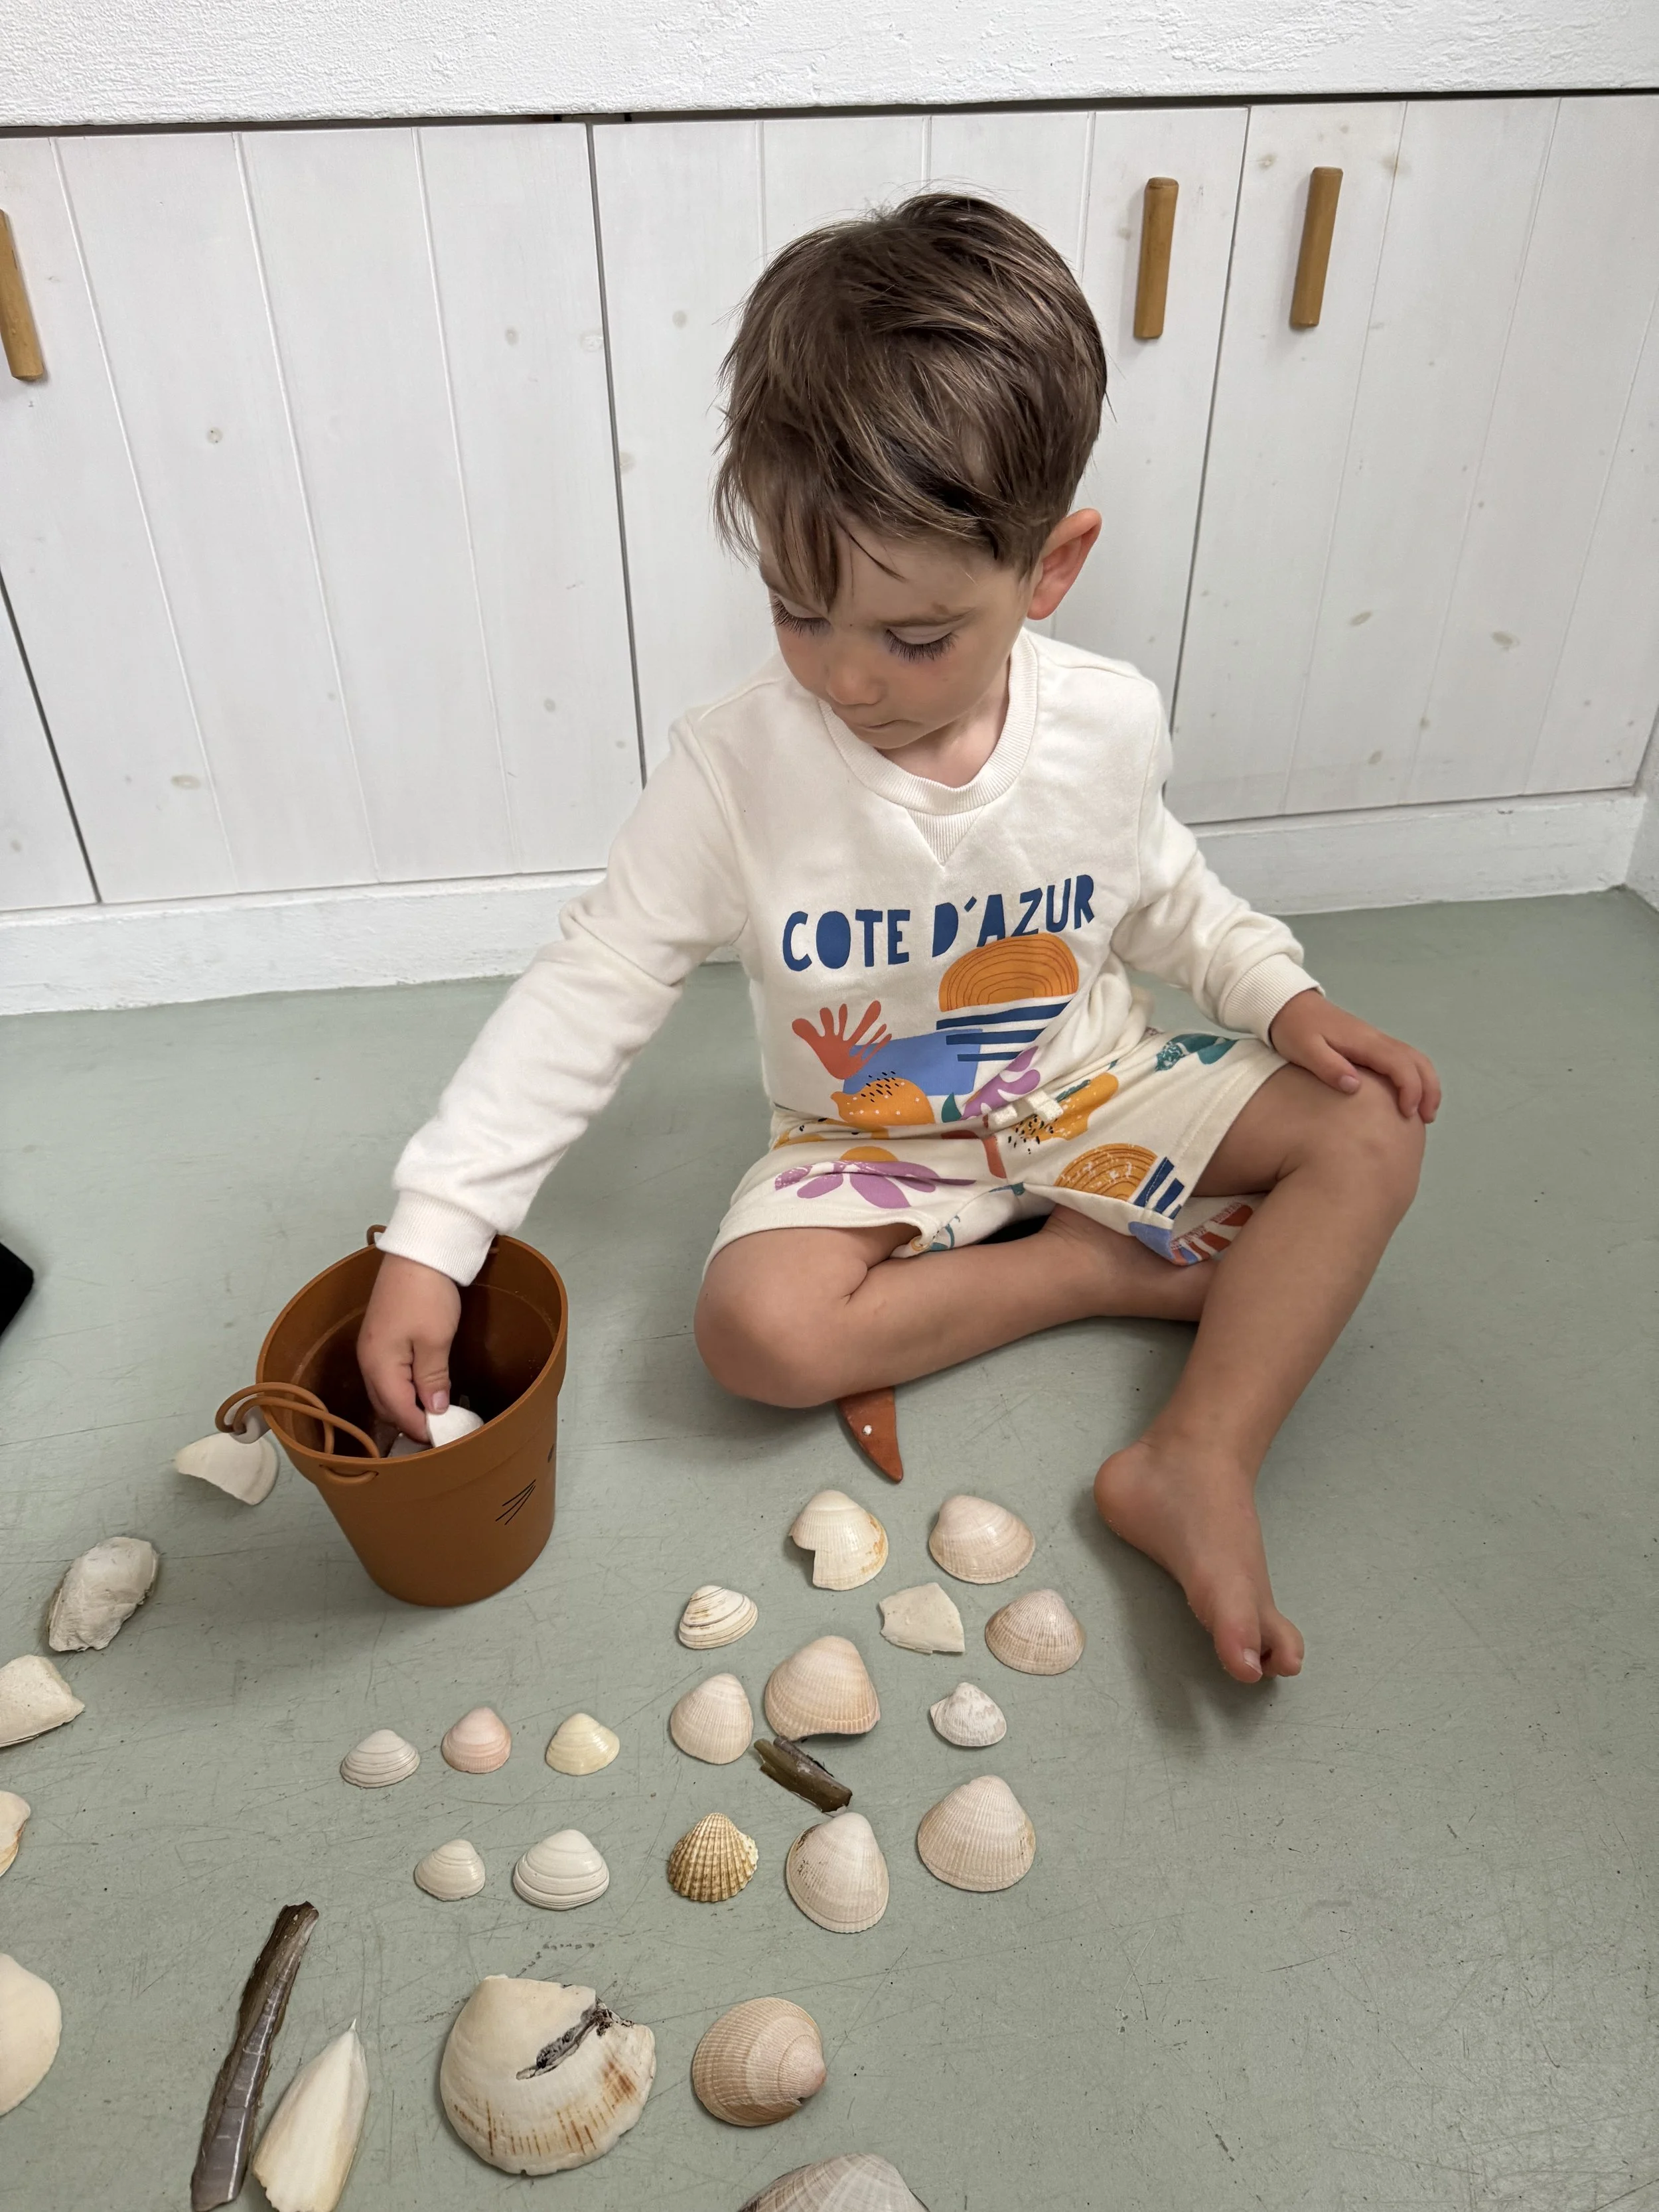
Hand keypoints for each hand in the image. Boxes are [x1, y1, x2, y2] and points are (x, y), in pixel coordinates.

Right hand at [357, 1252, 462, 1442]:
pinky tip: (421, 1389)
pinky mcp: (380, 1337)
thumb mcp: (435, 1340)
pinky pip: (388, 1375)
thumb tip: (433, 1411)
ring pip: (385, 1391)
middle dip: (410, 1422)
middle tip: (441, 1431)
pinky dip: (403, 1388)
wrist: (419, 1251)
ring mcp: (372, 1348)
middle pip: (386, 1406)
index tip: (444, 1440)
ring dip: (406, 1406)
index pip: (398, 1412)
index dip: (420, 1429)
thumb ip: (432, 1379)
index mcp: (379, 1365)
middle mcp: (368, 1360)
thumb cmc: (427, 1295)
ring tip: (433, 1415)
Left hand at [1269, 989, 1440, 1121]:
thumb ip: (1328, 1066)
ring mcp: (1374, 1041)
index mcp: (1364, 1042)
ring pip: (1413, 1059)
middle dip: (1429, 1089)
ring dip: (1425, 1084)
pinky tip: (1405, 1097)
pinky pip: (1401, 1061)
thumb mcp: (1304, 1050)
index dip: (1410, 1089)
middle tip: (1427, 1118)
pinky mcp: (1369, 1045)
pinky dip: (1413, 1078)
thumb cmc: (1294, 1028)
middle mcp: (1375, 1040)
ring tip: (1423, 1112)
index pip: (1400, 1064)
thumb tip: (1354, 1086)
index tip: (1407, 1113)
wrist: (1288, 1005)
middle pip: (1417, 1060)